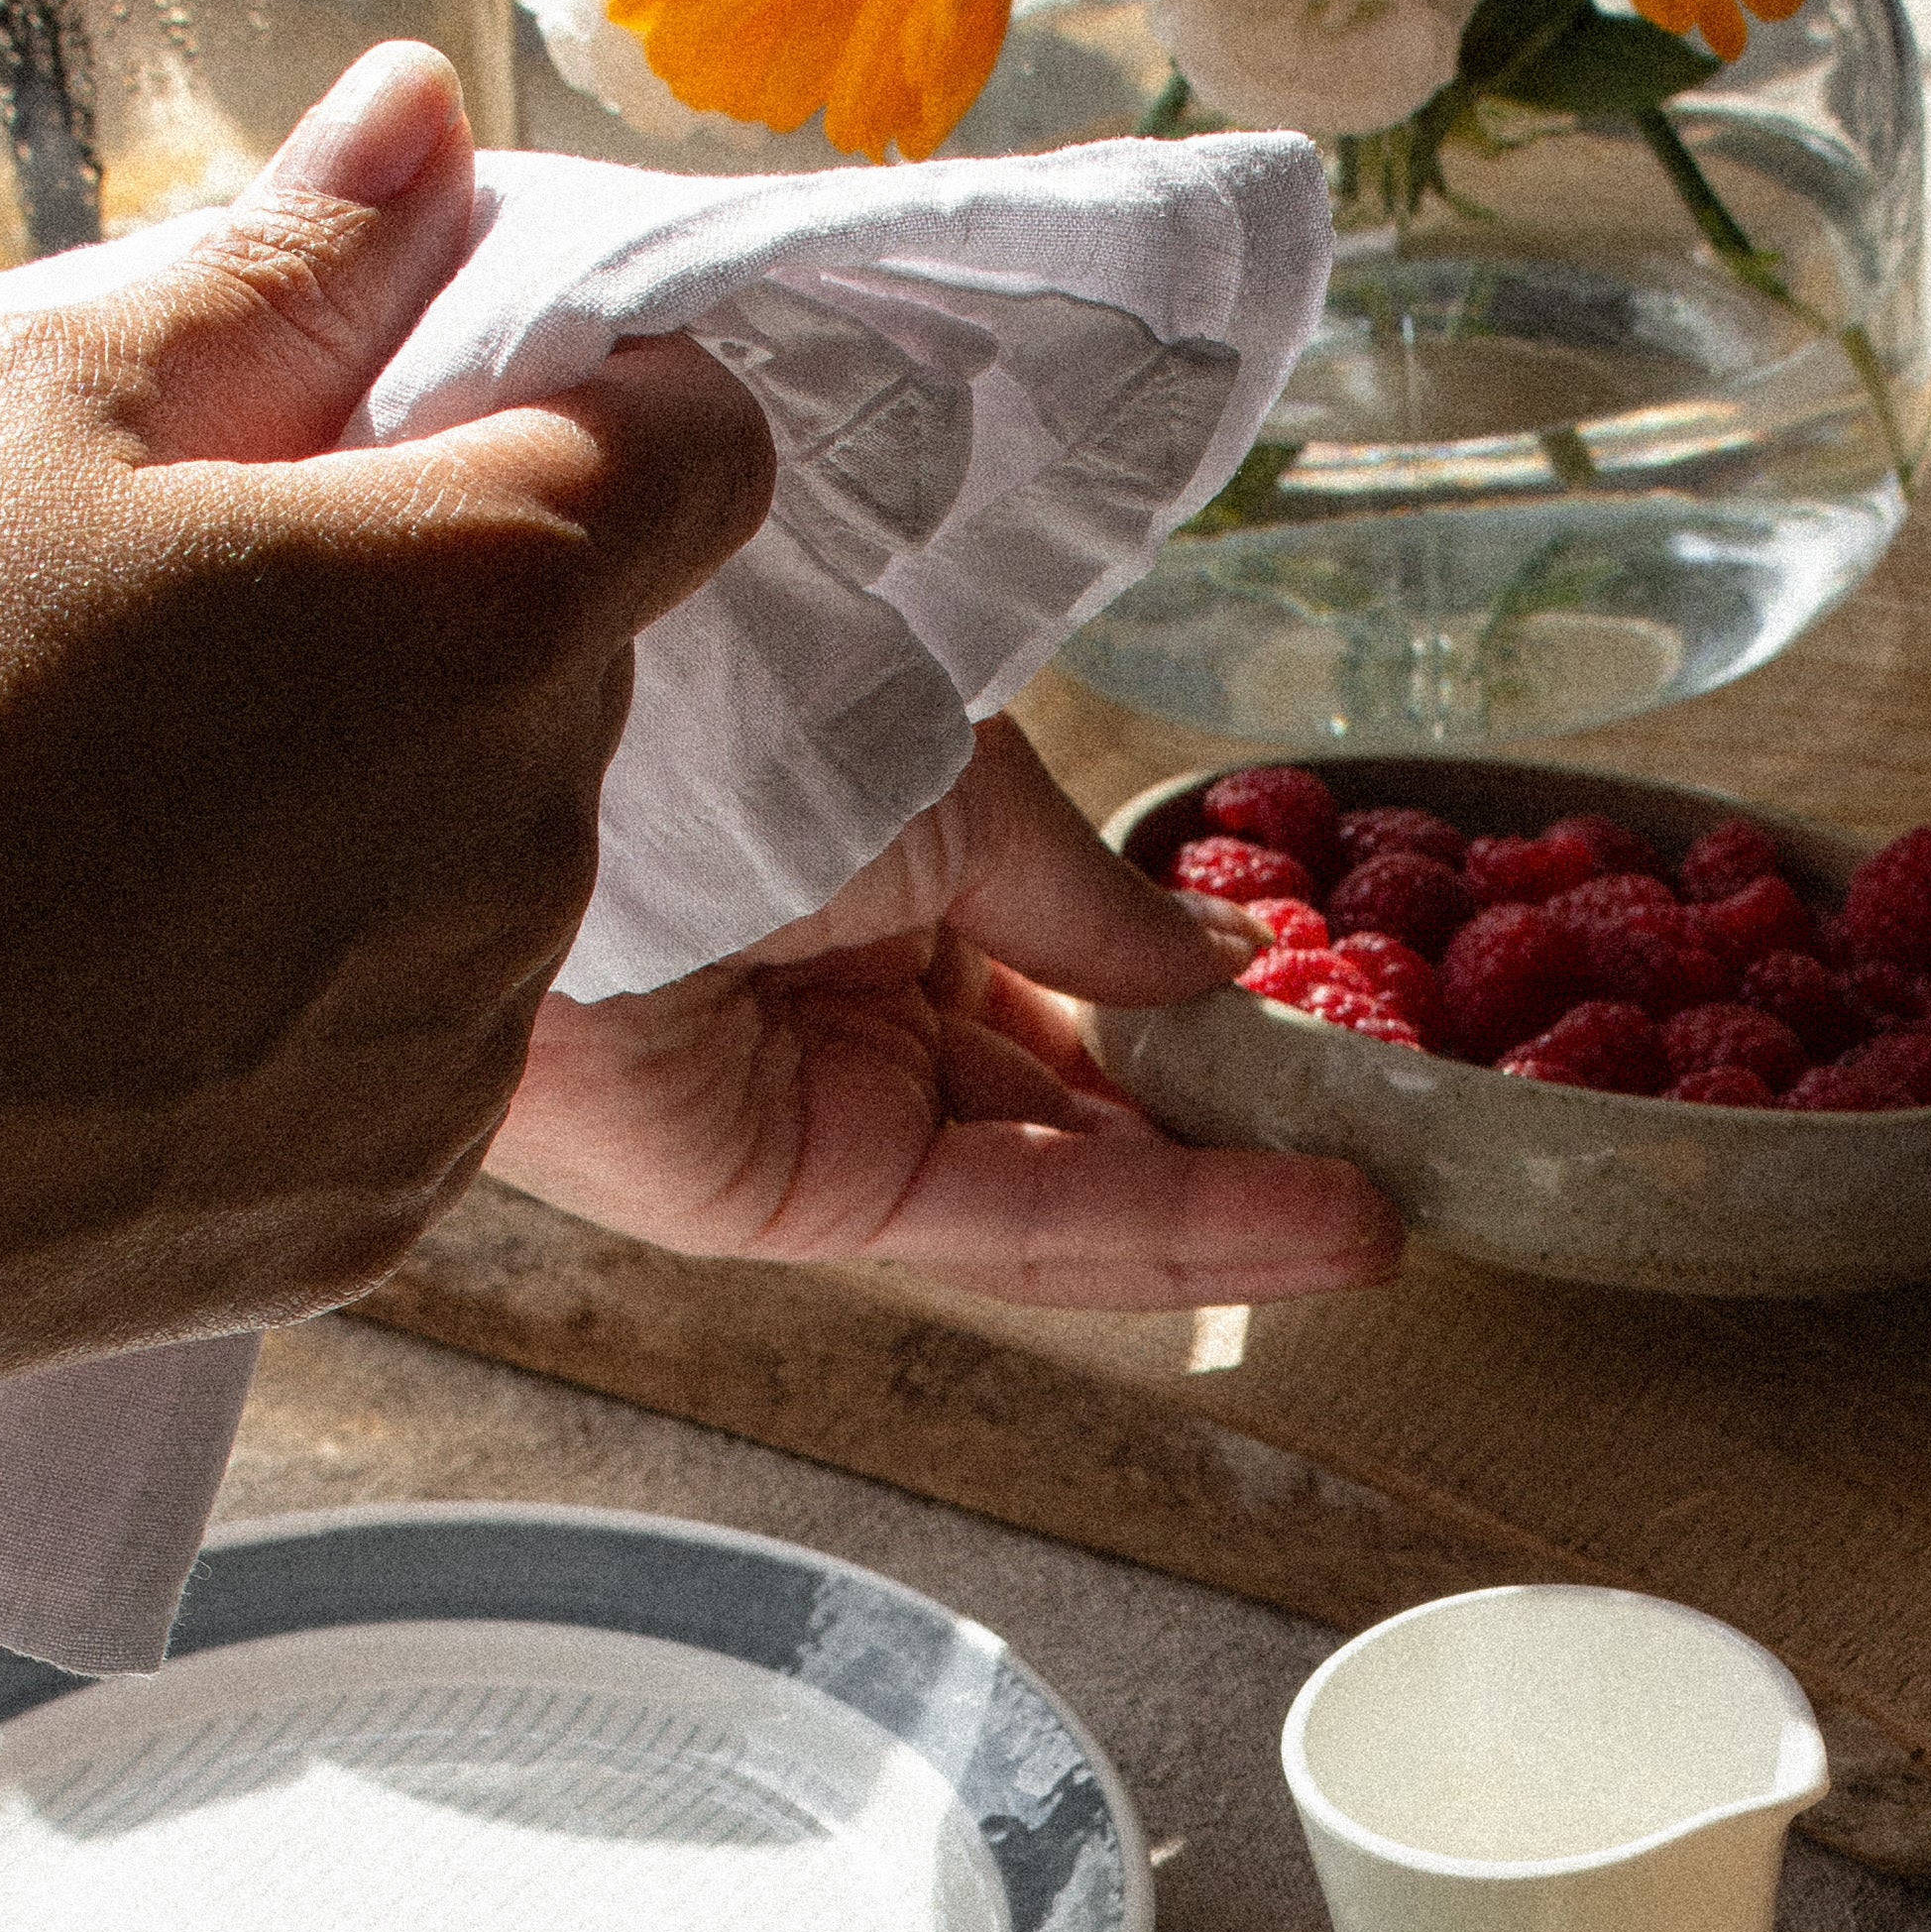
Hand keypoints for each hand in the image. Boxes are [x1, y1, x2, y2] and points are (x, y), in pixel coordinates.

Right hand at [0, 44, 773, 1390]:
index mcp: (486, 602)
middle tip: (209, 630)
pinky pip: (419, 1046)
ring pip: (501, 861)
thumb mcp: (37, 402)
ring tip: (151, 819)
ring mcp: (476, 1036)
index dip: (608, 407)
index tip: (455, 421)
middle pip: (575, 666)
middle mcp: (538, 832)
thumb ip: (286, 264)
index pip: (707, 453)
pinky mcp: (404, 1194)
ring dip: (389, 814)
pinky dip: (327, 997)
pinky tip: (148, 972)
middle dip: (441, 621)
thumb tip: (430, 126)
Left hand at [487, 719, 1405, 1309]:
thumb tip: (1218, 969)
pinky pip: (1006, 1223)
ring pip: (1051, 1175)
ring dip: (1223, 1202)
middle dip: (1219, 1129)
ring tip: (1380, 1218)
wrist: (551, 736)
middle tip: (1376, 1148)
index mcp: (859, 857)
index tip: (1313, 1026)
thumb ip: (1091, 900)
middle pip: (1056, 1090)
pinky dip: (1164, 1230)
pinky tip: (1308, 1227)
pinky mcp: (785, 1193)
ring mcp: (809, 1095)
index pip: (1047, 962)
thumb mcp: (963, 774)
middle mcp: (830, 985)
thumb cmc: (716, 700)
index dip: (1180, 1008)